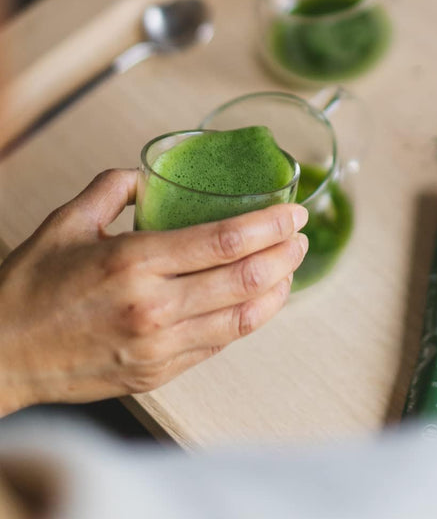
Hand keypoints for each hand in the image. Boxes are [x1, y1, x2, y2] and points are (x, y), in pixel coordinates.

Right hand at [0, 169, 307, 415]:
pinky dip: (249, 319)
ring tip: (290, 267)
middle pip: (246, 279)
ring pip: (243, 318)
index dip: (270, 225)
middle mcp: (153, 308)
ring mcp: (159, 347)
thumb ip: (112, 187)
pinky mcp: (159, 373)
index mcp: (133, 263)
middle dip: (285, 254)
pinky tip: (259, 300)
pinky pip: (220, 343)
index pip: (225, 241)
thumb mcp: (65, 223)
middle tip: (300, 236)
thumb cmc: (29, 289)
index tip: (294, 212)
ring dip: (278, 289)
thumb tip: (148, 173)